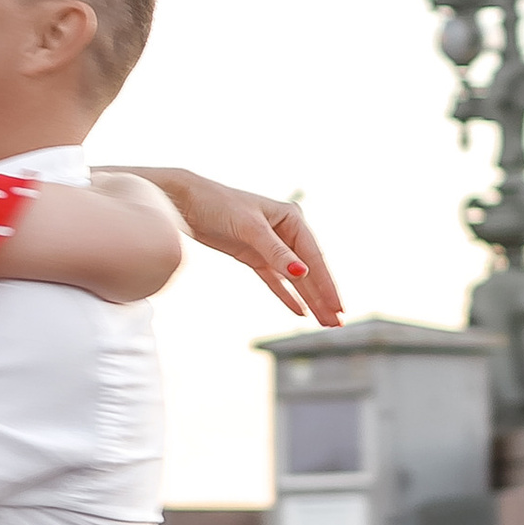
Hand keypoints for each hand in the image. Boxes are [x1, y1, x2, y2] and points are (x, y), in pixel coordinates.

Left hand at [142, 169, 340, 324]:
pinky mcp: (254, 256)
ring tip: (324, 322)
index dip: (327, 284)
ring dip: (309, 300)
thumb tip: (302, 272)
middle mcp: (285, 232)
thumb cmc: (218, 204)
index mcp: (292, 218)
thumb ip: (275, 252)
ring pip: (295, 279)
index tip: (338, 307)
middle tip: (336, 323)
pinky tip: (301, 312)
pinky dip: (288, 296)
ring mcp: (270, 245)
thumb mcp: (249, 227)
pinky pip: (275, 281)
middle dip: (322, 297)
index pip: (314, 257)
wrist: (185, 201)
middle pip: (309, 270)